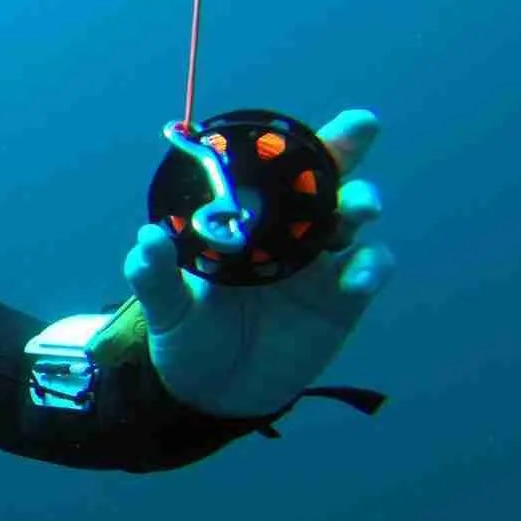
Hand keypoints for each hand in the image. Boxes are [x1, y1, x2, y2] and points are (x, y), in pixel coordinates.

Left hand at [124, 108, 395, 418]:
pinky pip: (369, 271)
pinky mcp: (344, 299)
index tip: (286, 125)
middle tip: (358, 128)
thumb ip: (155, 277)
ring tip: (356, 209)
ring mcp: (320, 262)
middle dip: (346, 146)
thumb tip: (148, 241)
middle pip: (323, 177)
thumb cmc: (190, 339)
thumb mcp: (165, 311)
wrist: (215, 395)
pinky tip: (359, 276)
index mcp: (243, 221)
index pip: (267, 170)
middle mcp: (286, 231)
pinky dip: (372, 266)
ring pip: (353, 216)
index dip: (285, 142)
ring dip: (361, 202)